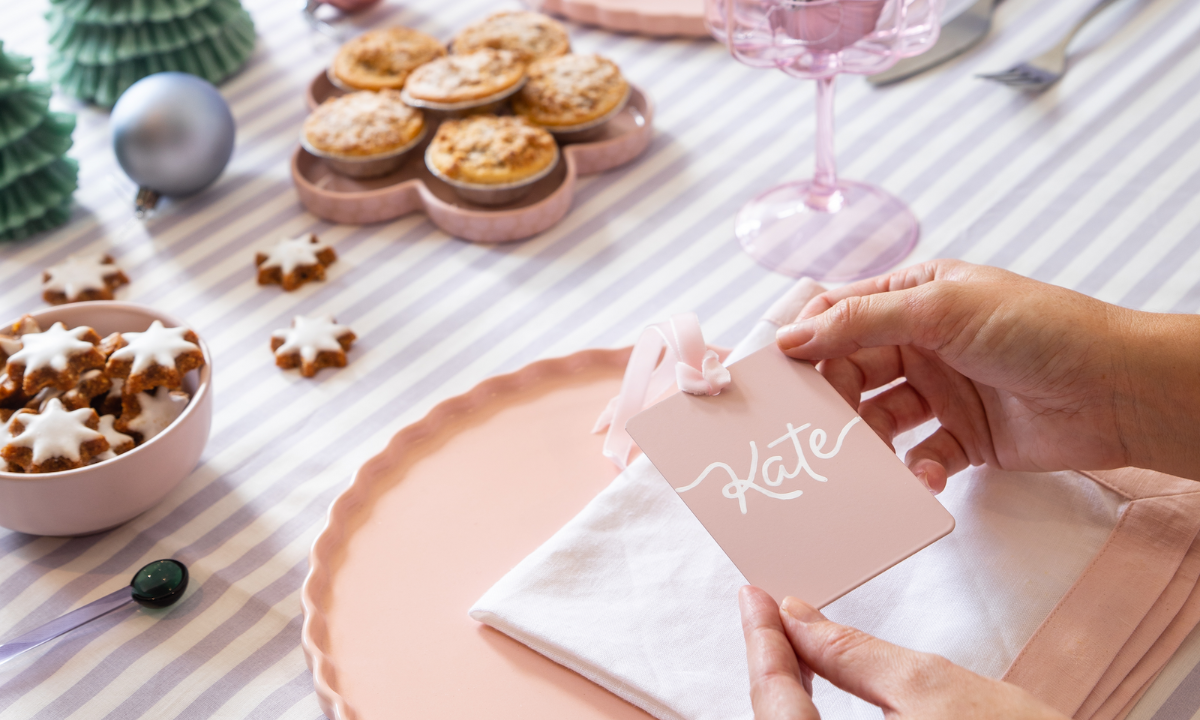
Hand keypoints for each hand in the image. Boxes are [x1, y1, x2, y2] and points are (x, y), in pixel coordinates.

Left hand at [739, 586, 1067, 718]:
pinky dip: (806, 718)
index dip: (761, 643)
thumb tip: (799, 617)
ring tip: (789, 645)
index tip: (754, 598)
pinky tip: (815, 692)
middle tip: (768, 614)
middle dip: (769, 667)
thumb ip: (852, 654)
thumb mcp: (931, 687)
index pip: (775, 702)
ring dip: (785, 695)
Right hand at [775, 260, 1199, 489]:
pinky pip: (919, 455)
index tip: (776, 372)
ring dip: (868, 442)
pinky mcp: (964, 438)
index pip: (840, 315)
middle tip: (814, 426)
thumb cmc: (1036, 329)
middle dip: (831, 398)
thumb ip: (861, 321)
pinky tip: (925, 476)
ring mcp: (942, 391)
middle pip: (851, 371)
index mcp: (915, 297)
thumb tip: (789, 336)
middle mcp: (922, 342)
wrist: (1117, 390)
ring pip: (879, 419)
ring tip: (865, 461)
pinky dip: (915, 470)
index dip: (805, 340)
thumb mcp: (941, 308)